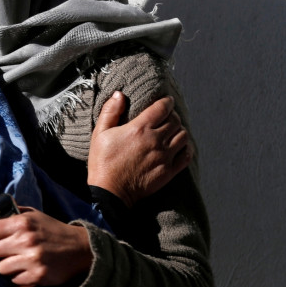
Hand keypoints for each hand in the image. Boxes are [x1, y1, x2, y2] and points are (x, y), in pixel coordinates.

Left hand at [0, 207, 91, 286]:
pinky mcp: (37, 276)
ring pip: (0, 269)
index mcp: (21, 222)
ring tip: (18, 261)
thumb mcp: (33, 215)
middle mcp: (24, 240)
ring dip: (5, 267)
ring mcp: (31, 259)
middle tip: (0, 252)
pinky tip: (27, 270)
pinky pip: (14, 281)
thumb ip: (11, 215)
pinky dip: (17, 278)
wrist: (80, 249)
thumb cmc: (52, 230)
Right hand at [88, 92, 191, 207]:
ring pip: (183, 136)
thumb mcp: (99, 133)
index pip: (162, 108)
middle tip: (167, 116)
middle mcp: (155, 141)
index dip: (166, 102)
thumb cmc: (103, 162)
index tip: (166, 101)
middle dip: (172, 115)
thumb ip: (110, 112)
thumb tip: (119, 95)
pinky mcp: (169, 171)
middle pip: (175, 120)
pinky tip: (179, 146)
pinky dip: (186, 148)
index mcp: (139, 129)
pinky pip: (186, 155)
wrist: (110, 192)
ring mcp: (164, 157)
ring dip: (179, 130)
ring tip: (172, 130)